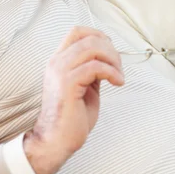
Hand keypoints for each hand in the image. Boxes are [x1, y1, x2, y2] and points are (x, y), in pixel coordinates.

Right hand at [24, 26, 123, 173]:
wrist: (56, 141)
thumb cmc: (72, 116)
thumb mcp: (84, 85)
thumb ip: (91, 69)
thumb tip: (107, 57)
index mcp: (59, 60)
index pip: (77, 32)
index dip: (97, 34)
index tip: (111, 49)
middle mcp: (57, 62)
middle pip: (88, 37)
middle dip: (110, 49)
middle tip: (118, 67)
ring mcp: (61, 72)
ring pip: (92, 48)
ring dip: (112, 59)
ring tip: (118, 75)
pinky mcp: (68, 84)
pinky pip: (95, 67)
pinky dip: (111, 72)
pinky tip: (117, 82)